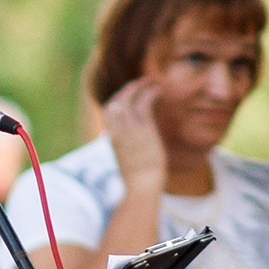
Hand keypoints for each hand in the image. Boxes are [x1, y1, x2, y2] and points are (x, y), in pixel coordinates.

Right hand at [100, 74, 169, 188]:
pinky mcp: (143, 129)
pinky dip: (150, 93)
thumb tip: (115, 145)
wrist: (141, 186)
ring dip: (140, 86)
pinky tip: (159, 90)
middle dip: (128, 89)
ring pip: (130, 98)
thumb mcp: (123, 160)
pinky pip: (144, 103)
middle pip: (117, 100)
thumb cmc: (135, 178)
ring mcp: (129, 129)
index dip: (118, 99)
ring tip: (152, 82)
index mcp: (111, 137)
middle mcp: (117, 130)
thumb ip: (119, 148)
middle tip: (141, 83)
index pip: (109, 110)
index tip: (129, 94)